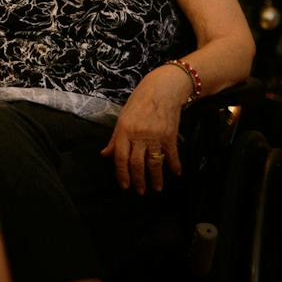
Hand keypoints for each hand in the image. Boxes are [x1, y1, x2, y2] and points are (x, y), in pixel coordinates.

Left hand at [100, 67, 187, 192]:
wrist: (161, 90)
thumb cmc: (138, 102)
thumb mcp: (122, 118)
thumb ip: (115, 139)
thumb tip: (105, 155)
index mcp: (124, 130)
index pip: (120, 157)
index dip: (121, 173)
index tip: (124, 185)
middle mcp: (138, 135)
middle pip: (137, 163)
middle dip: (138, 180)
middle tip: (140, 191)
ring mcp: (155, 137)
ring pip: (154, 163)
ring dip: (155, 178)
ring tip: (156, 188)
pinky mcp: (170, 136)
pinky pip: (172, 155)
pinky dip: (174, 166)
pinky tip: (175, 173)